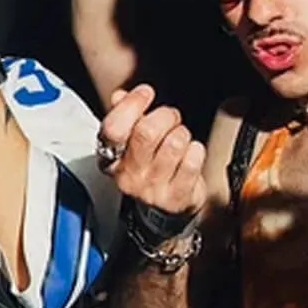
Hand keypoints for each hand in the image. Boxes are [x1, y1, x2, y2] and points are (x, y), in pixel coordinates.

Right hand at [99, 84, 206, 215]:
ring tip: (180, 139)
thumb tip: (119, 96)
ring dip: (182, 134)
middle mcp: (128, 175)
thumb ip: (124, 117)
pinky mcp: (176, 197)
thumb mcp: (130, 144)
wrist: (162, 214)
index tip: (145, 93)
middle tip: (171, 118)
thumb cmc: (148, 171)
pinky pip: (192, 161)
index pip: (114, 127)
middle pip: (146, 132)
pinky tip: (190, 154)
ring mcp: (152, 188)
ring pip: (174, 143)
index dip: (132, 104)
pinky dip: (196, 151)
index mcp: (110, 157)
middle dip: (165, 116)